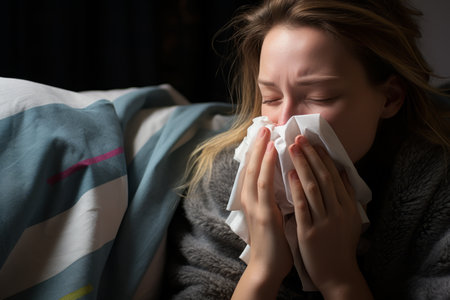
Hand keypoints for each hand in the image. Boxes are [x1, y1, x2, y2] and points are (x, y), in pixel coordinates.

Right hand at [233, 127, 292, 298]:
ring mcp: (254, 205)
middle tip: (264, 127)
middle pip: (250, 166)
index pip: (253, 171)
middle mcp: (250, 200)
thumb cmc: (273, 244)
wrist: (266, 268)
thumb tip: (284, 184)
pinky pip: (264, 184)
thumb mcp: (271, 218)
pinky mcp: (262, 213)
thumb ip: (273, 201)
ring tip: (266, 132)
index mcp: (253, 201)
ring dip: (259, 150)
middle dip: (256, 146)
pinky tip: (271, 152)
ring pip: (254, 170)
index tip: (264, 137)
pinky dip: (266, 166)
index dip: (257, 153)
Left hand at [288, 135, 371, 298]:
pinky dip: (297, 188)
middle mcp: (338, 211)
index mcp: (347, 207)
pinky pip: (303, 206)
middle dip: (311, 155)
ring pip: (313, 187)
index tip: (313, 142)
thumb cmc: (341, 245)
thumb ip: (347, 196)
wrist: (338, 274)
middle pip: (324, 177)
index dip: (323, 157)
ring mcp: (324, 221)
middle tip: (300, 137)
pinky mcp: (310, 232)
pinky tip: (289, 174)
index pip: (334, 175)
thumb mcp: (351, 219)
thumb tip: (343, 172)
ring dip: (303, 165)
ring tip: (293, 148)